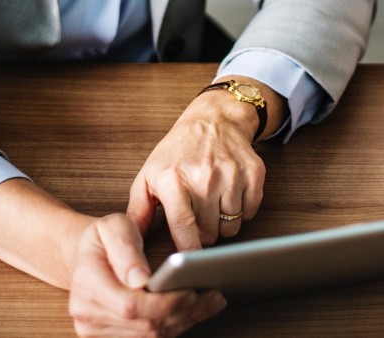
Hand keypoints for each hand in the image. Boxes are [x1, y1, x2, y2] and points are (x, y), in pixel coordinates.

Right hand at [69, 213, 225, 336]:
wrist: (85, 257)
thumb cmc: (103, 239)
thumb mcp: (113, 226)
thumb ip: (126, 248)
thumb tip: (140, 278)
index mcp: (87, 282)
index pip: (131, 305)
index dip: (165, 303)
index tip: (192, 292)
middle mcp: (86, 312)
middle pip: (144, 325)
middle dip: (184, 312)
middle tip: (214, 296)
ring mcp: (95, 329)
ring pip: (149, 336)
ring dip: (184, 321)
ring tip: (211, 302)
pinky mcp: (107, 337)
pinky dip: (174, 326)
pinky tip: (193, 312)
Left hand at [125, 81, 270, 249]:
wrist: (213, 120)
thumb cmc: (177, 151)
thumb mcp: (149, 175)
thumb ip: (138, 211)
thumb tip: (130, 242)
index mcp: (174, 179)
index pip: (184, 227)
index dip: (188, 251)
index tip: (188, 263)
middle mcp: (204, 176)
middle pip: (210, 233)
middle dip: (204, 233)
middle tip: (198, 216)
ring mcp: (231, 174)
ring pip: (231, 226)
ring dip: (223, 223)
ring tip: (213, 204)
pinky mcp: (253, 173)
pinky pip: (250, 212)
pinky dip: (241, 211)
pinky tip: (230, 195)